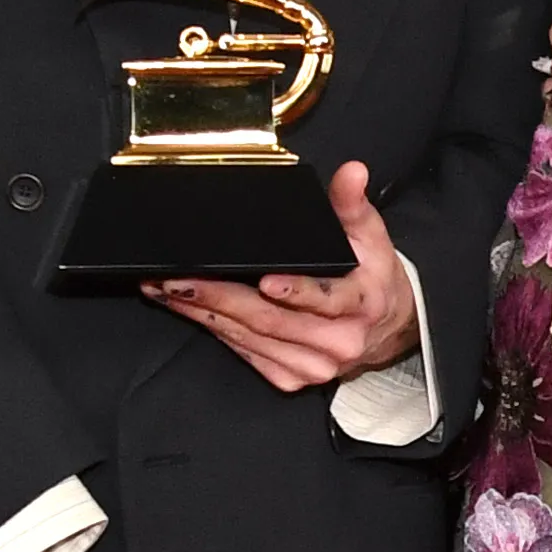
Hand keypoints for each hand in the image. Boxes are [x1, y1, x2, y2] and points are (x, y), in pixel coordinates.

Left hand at [149, 163, 419, 390]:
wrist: (384, 327)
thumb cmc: (369, 276)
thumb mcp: (368, 235)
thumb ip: (351, 203)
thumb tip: (352, 172)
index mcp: (361, 303)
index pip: (327, 298)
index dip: (295, 291)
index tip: (263, 280)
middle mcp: (339, 341)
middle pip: (271, 320)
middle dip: (219, 297)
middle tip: (178, 278)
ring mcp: (314, 366)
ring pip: (251, 338)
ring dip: (203, 314)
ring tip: (167, 289)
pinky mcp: (291, 378)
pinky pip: (246, 353)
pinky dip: (214, 330)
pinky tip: (187, 310)